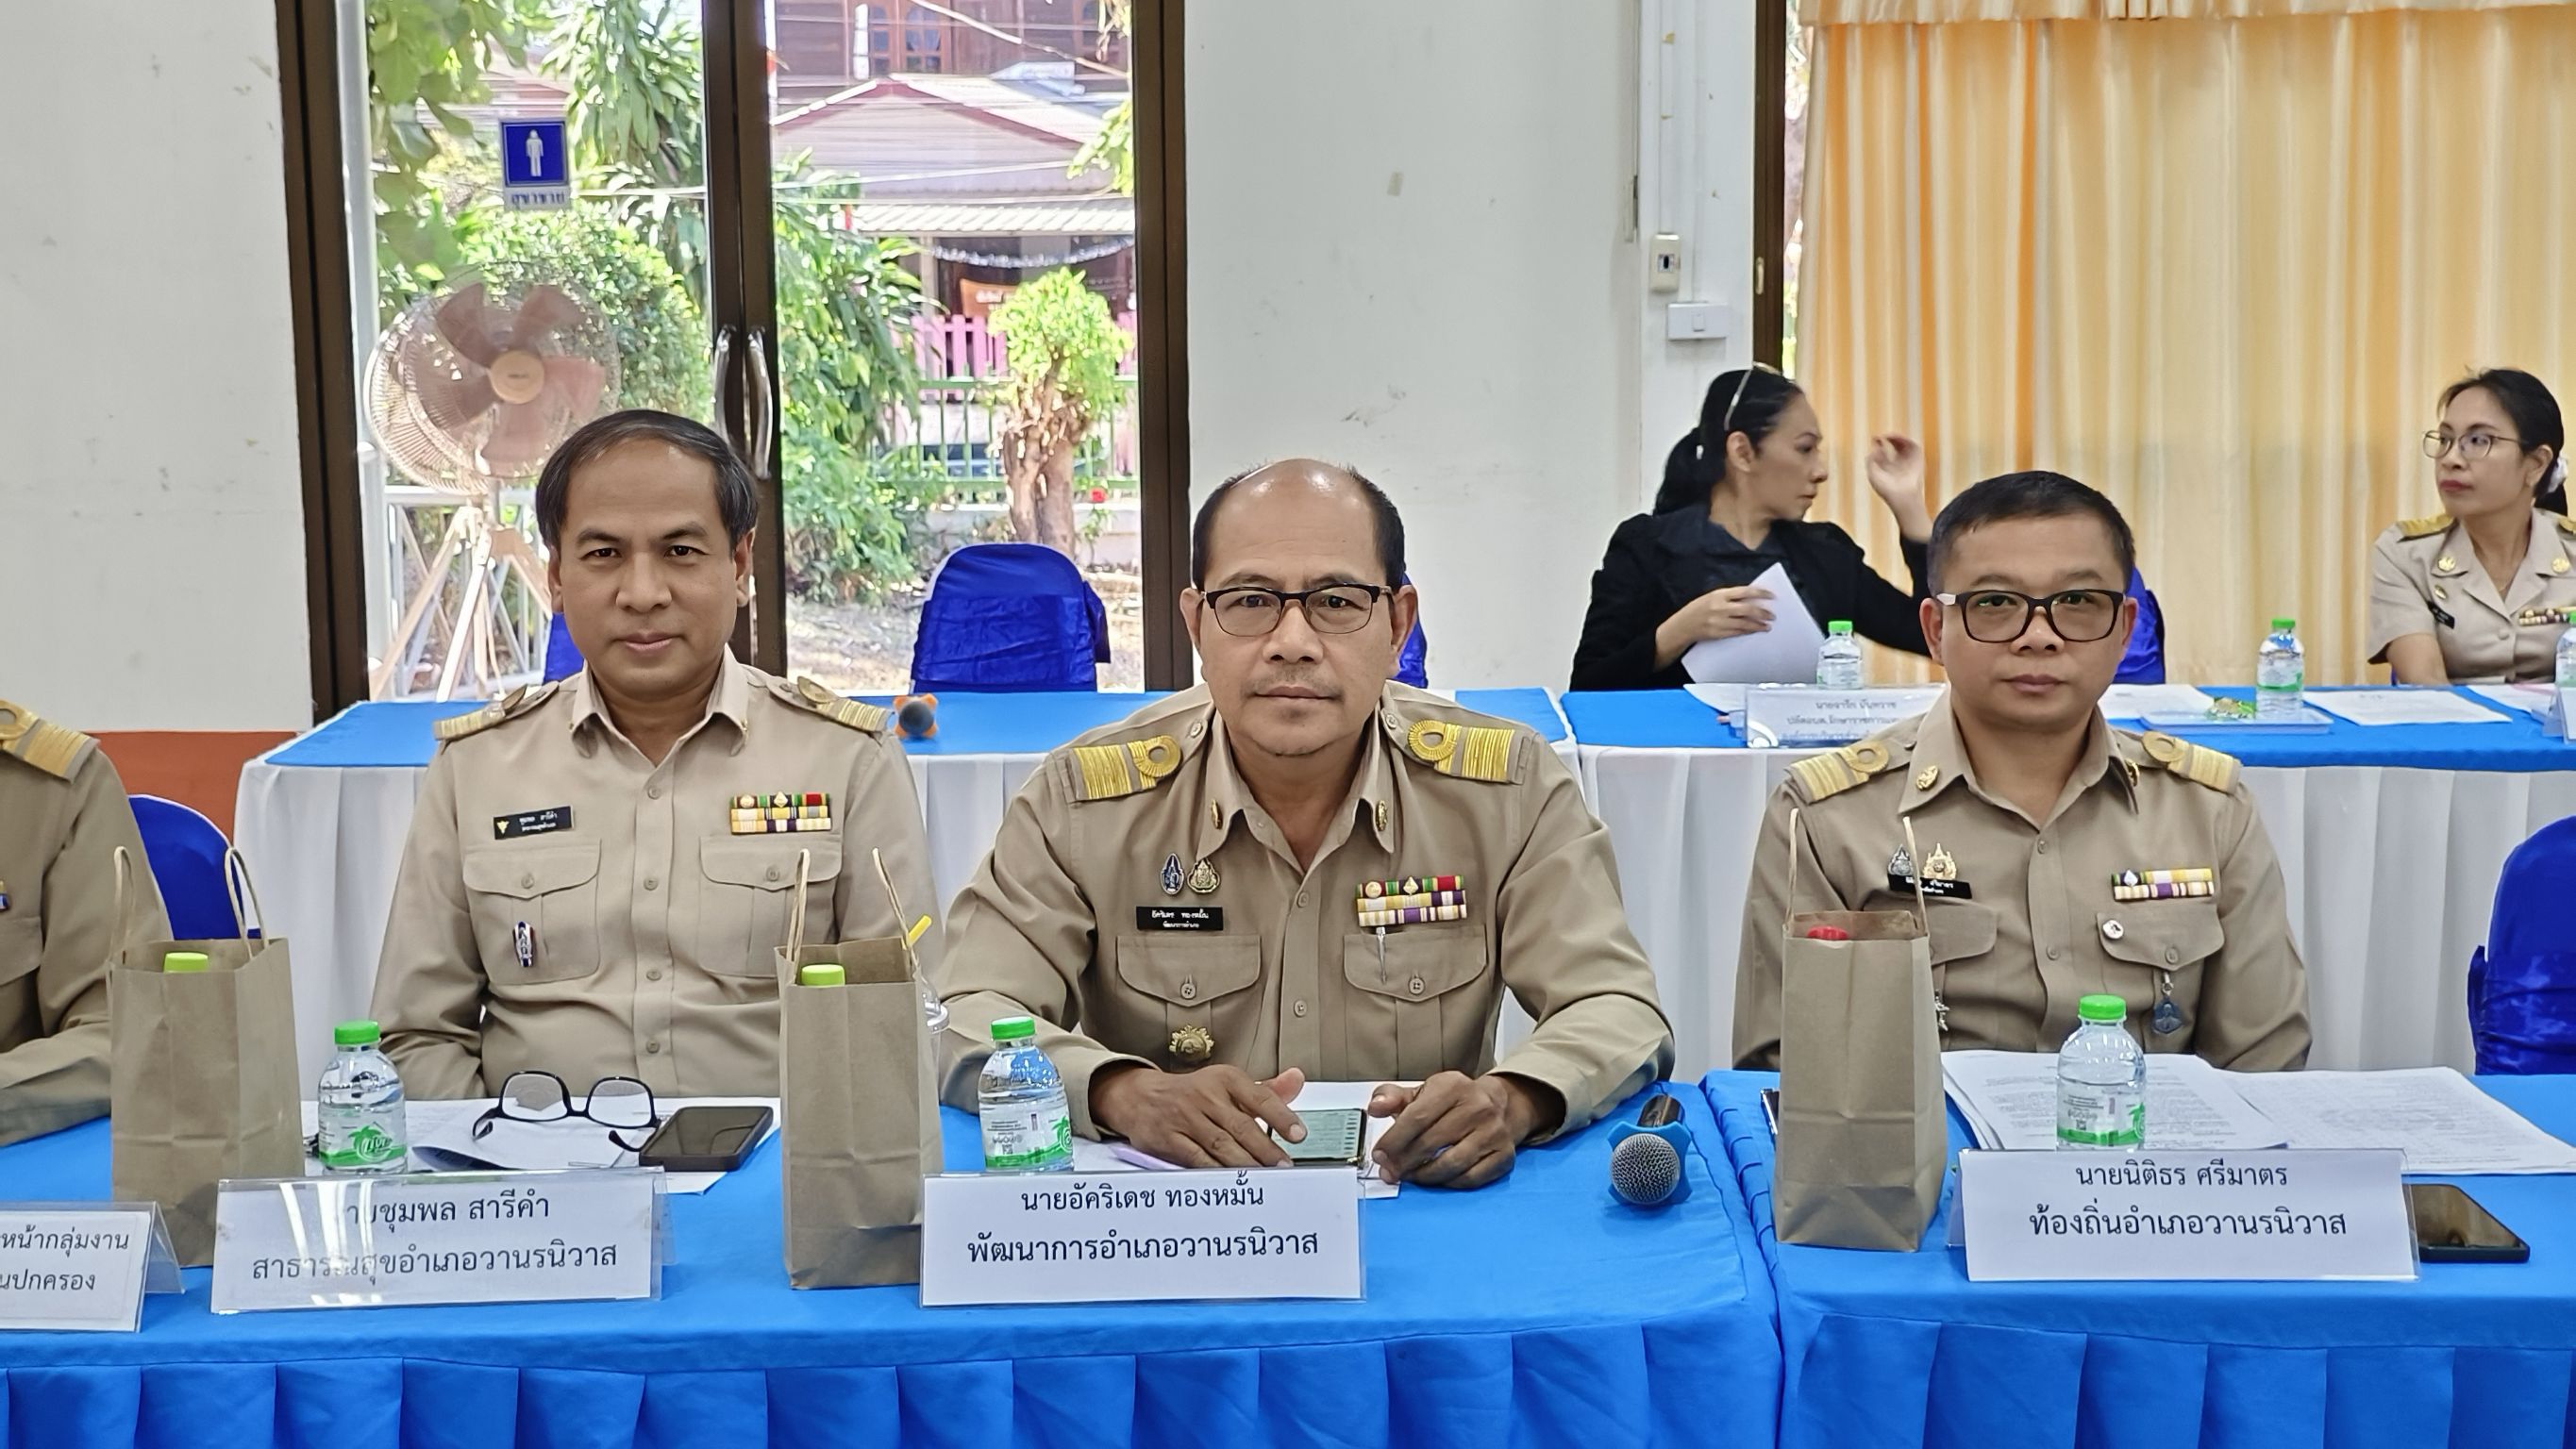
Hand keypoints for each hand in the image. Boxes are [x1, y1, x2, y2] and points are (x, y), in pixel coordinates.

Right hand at [1091, 1064, 1305, 1167]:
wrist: (1141, 1096)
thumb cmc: (1194, 1093)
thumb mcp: (1228, 1085)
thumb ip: (1266, 1090)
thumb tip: (1297, 1080)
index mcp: (1225, 1079)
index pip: (1259, 1097)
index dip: (1281, 1117)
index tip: (1298, 1135)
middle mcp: (1206, 1095)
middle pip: (1242, 1126)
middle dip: (1266, 1149)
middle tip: (1285, 1167)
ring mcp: (1186, 1117)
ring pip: (1221, 1144)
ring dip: (1246, 1164)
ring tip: (1265, 1178)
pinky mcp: (1169, 1138)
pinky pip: (1196, 1158)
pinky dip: (1215, 1171)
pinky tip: (1232, 1181)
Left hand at [1365, 1071, 1546, 1189]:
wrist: (1499, 1104)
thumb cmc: (1455, 1101)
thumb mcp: (1424, 1092)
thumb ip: (1394, 1097)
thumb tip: (1375, 1106)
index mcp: (1453, 1086)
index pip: (1416, 1118)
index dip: (1394, 1140)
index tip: (1380, 1154)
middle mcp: (1478, 1107)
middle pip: (1430, 1143)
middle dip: (1403, 1162)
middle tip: (1390, 1172)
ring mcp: (1494, 1132)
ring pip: (1450, 1165)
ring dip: (1423, 1176)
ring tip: (1410, 1176)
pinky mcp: (1503, 1155)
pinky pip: (1469, 1178)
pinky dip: (1448, 1183)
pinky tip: (1435, 1179)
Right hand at [1665, 585, 1774, 645]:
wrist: (1682, 626)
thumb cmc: (1698, 609)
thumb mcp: (1712, 597)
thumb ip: (1730, 597)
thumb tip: (1751, 598)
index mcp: (1719, 595)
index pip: (1745, 591)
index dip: (1760, 593)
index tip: (1771, 596)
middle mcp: (1720, 607)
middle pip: (1748, 609)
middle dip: (1763, 612)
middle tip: (1772, 615)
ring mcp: (1719, 621)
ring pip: (1745, 623)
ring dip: (1759, 624)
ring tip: (1767, 625)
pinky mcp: (1718, 633)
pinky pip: (1738, 632)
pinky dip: (1748, 631)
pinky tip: (1755, 630)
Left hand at [1864, 434, 1933, 538]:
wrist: (1903, 496)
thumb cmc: (1887, 490)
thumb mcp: (1873, 475)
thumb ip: (1870, 461)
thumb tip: (1873, 450)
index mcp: (1887, 468)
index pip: (1883, 453)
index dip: (1878, 444)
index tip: (1875, 438)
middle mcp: (1898, 464)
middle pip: (1894, 447)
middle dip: (1888, 439)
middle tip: (1881, 436)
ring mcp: (1908, 461)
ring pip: (1903, 445)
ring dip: (1897, 438)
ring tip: (1889, 435)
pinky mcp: (1917, 460)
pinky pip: (1913, 446)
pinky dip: (1906, 441)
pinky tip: (1898, 439)